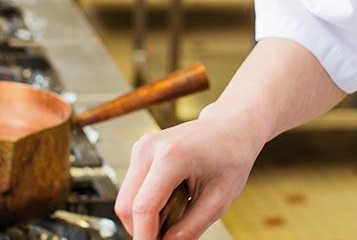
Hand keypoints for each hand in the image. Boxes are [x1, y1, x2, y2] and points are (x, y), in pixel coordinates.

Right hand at [115, 112, 264, 239]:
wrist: (230, 127)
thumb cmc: (230, 156)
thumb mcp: (219, 199)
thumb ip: (191, 228)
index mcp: (172, 156)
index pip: (144, 208)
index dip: (145, 237)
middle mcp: (149, 147)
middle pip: (126, 206)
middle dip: (142, 229)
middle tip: (169, 236)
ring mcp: (141, 147)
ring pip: (125, 199)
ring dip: (144, 217)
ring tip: (177, 213)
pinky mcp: (139, 151)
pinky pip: (132, 189)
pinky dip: (145, 203)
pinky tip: (171, 201)